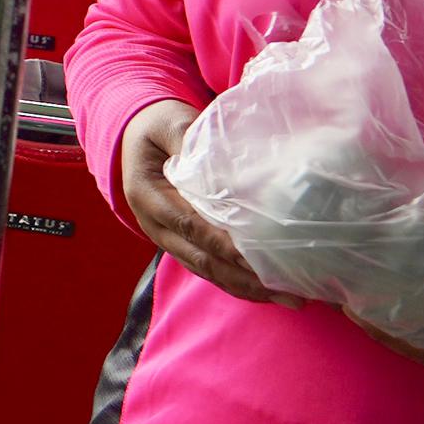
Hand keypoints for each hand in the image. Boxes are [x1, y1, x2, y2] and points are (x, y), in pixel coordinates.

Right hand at [119, 101, 290, 303]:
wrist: (135, 135)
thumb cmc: (157, 126)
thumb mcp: (169, 124)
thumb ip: (190, 141)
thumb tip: (223, 162)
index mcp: (147, 194)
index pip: (190, 225)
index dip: (225, 244)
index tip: (262, 256)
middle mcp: (152, 223)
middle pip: (200, 259)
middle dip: (244, 277)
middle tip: (288, 290)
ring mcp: (164, 237)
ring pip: (205, 270)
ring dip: (245, 287)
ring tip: (289, 299)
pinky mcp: (179, 242)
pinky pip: (207, 269)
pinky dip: (236, 282)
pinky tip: (266, 291)